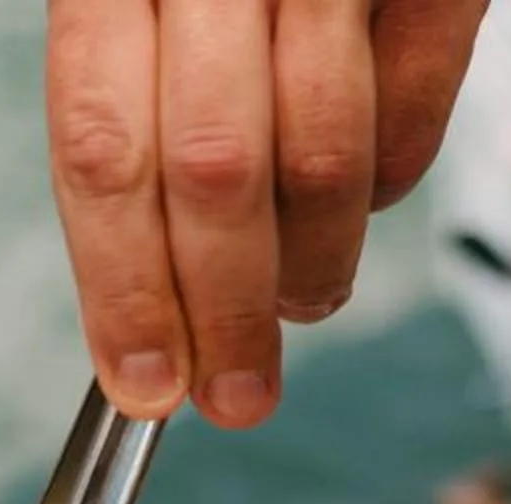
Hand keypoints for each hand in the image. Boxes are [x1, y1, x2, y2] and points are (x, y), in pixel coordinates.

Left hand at [49, 0, 489, 427]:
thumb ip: (140, 102)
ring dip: (310, 268)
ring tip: (298, 305)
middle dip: (222, 313)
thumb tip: (143, 285)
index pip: (99, 142)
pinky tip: (358, 198)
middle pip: (209, 172)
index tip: (139, 378)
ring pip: (319, 160)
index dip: (119, 280)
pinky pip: (411, 113)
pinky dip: (384, 185)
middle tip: (234, 395)